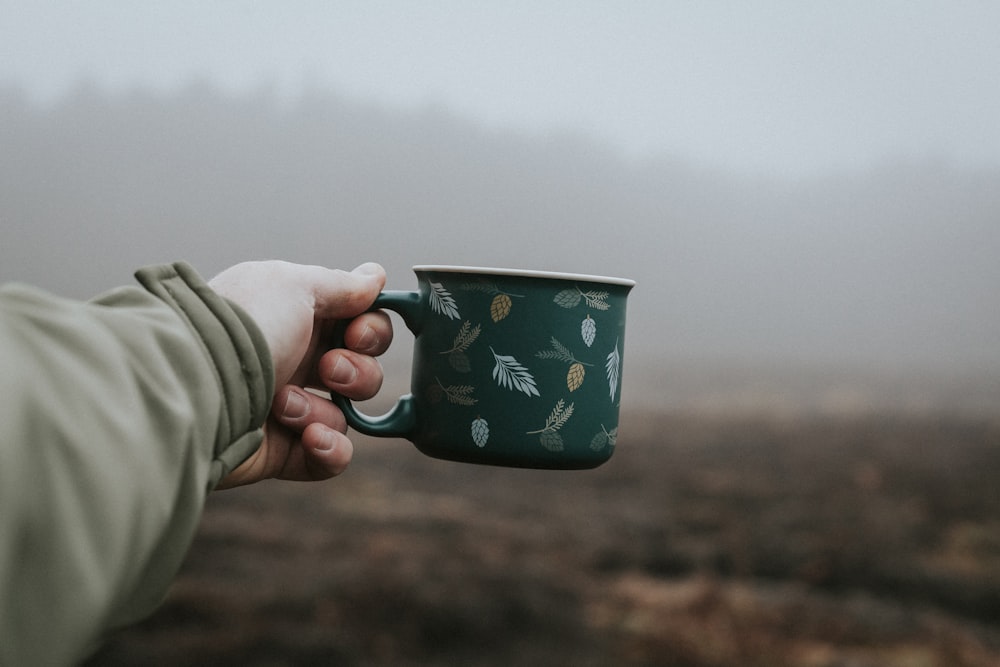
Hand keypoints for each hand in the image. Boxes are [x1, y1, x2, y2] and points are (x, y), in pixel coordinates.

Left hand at [207, 260, 391, 487]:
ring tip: (284, 404)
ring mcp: (286, 408)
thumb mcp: (294, 286)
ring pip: (345, 413)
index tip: (356, 334)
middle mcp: (293, 360)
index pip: (359, 325)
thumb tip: (375, 276)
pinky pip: (330, 457)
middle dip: (356, 371)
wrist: (193, 385)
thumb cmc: (242, 326)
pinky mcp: (281, 451)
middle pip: (361, 370)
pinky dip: (329, 449)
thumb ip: (342, 285)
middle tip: (327, 368)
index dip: (372, 331)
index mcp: (297, 318)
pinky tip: (309, 438)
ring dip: (324, 408)